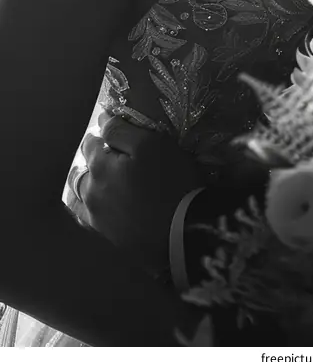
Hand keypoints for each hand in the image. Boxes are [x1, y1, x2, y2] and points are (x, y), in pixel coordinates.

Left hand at [67, 112, 202, 275]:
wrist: (184, 233)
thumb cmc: (171, 181)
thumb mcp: (152, 144)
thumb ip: (121, 131)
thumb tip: (101, 120)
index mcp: (100, 169)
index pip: (90, 144)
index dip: (101, 135)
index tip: (113, 132)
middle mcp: (91, 195)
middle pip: (79, 174)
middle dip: (89, 162)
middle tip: (107, 157)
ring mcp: (97, 221)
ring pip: (78, 199)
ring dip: (85, 187)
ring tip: (100, 183)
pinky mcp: (108, 240)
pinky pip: (89, 221)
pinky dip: (90, 210)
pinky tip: (103, 208)